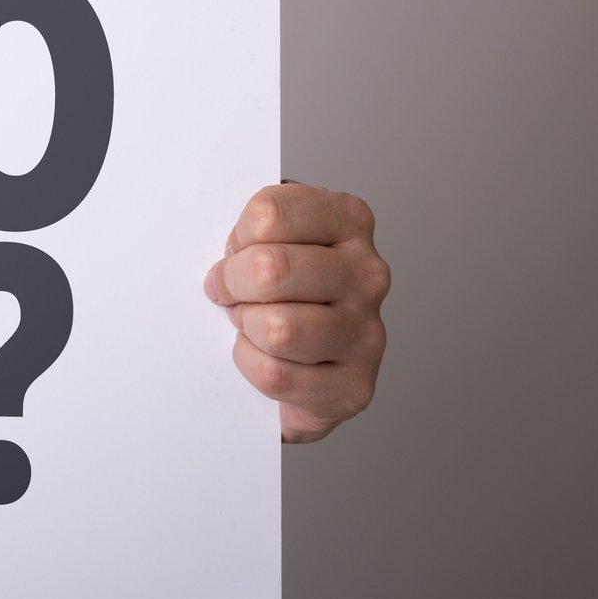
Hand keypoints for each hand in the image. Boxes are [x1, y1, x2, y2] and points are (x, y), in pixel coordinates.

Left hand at [203, 181, 389, 441]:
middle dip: (232, 283)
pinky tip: (263, 355)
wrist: (308, 359)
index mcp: (348, 221)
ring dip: (247, 327)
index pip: (268, 213)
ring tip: (251, 322)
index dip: (236, 237)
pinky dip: (251, 365)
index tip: (236, 250)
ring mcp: (367, 331)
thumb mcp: (268, 237)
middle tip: (229, 292)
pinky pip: (275, 374)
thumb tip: (229, 245)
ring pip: (277, 329)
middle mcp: (367, 273)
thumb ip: (250, 227)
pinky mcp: (355, 385)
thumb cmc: (281, 286)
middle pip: (269, 268)